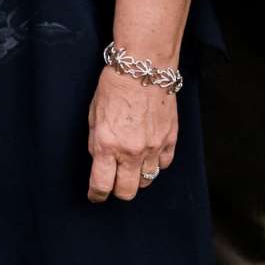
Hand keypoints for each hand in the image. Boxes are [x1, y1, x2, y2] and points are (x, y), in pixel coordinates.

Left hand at [86, 65, 177, 201]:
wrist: (143, 68)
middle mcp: (131, 151)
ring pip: (147, 181)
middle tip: (113, 182)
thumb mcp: (93, 115)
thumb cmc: (114, 87)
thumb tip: (99, 160)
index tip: (95, 195)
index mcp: (107, 145)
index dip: (96, 195)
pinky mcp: (170, 140)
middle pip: (127, 191)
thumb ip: (96, 142)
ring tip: (131, 166)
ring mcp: (153, 148)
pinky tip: (148, 154)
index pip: (101, 185)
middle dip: (117, 190)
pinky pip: (164, 165)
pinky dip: (156, 164)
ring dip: (137, 177)